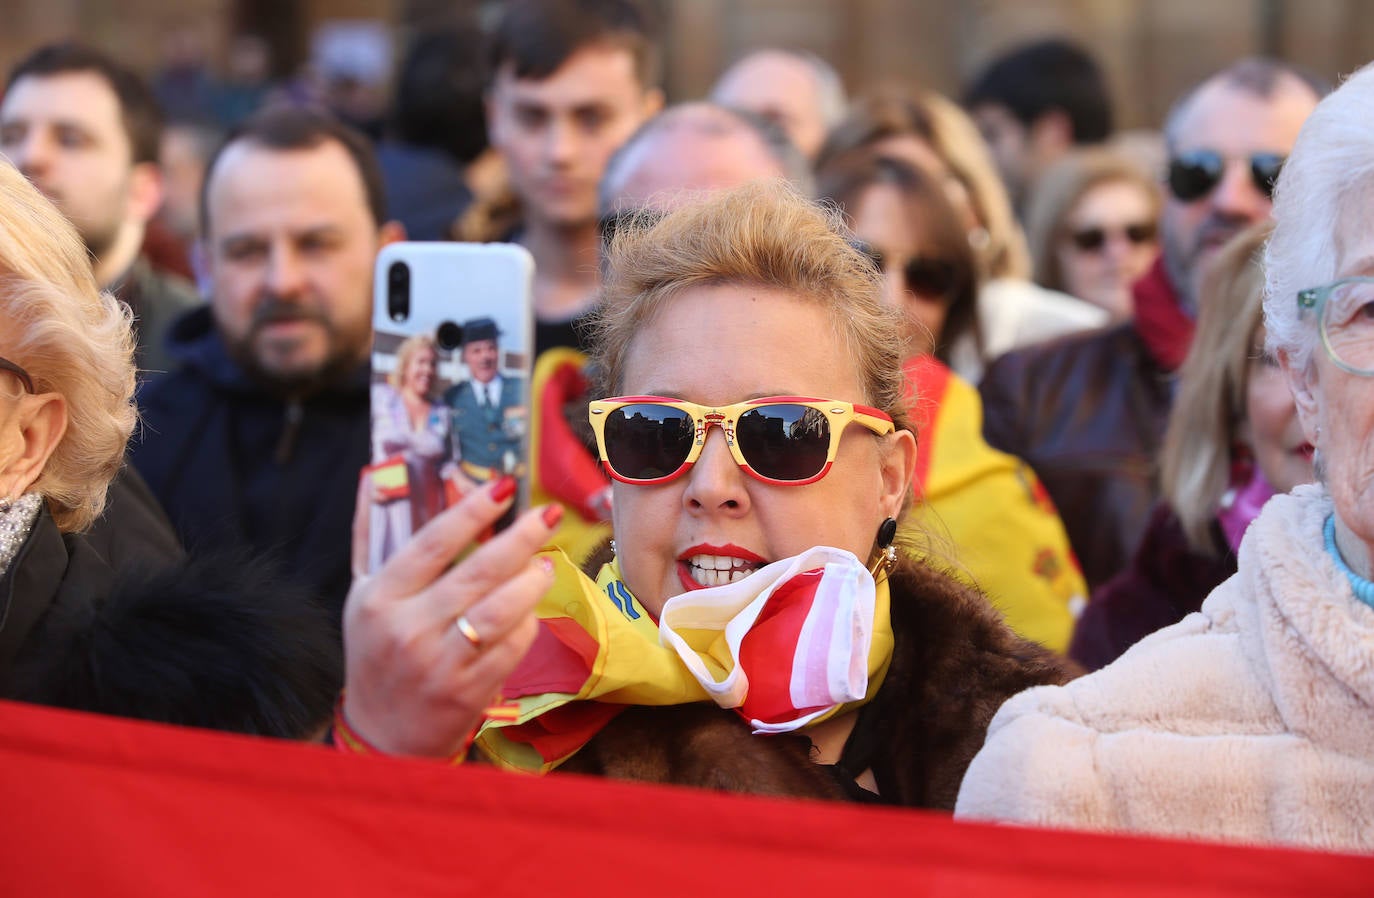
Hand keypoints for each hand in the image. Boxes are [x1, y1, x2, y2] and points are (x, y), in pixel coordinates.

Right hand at [342, 477, 560, 757]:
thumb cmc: (376, 651)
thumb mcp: (362, 593)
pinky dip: (527, 623)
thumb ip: (372, 534)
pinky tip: (529, 610)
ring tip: (544, 564)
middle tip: (548, 516)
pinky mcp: (468, 691)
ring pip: (501, 611)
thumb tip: (377, 475)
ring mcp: (440, 663)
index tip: (504, 486)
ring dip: (532, 582)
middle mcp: (408, 629)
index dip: (472, 511)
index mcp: (380, 597)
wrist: (382, 734)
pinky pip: (512, 646)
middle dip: (521, 538)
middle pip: (477, 573)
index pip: (433, 543)